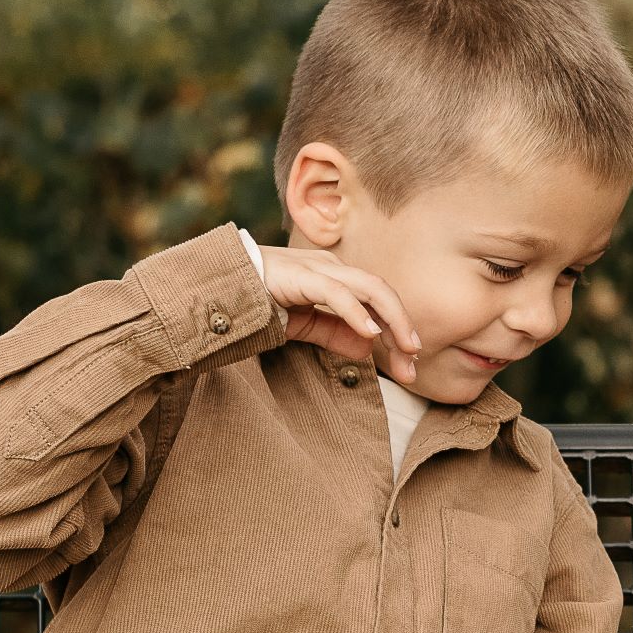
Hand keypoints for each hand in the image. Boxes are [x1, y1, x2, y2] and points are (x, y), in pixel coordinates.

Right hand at [257, 244, 422, 383]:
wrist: (218, 287)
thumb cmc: (258, 302)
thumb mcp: (305, 325)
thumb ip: (334, 333)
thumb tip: (368, 348)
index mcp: (335, 276)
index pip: (378, 302)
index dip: (398, 331)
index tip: (408, 365)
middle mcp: (331, 267)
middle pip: (381, 293)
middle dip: (403, 327)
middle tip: (414, 361)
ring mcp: (317, 268)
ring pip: (369, 288)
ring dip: (392, 319)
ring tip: (405, 348)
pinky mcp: (299, 275)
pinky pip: (335, 292)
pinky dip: (356, 312)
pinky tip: (370, 332)